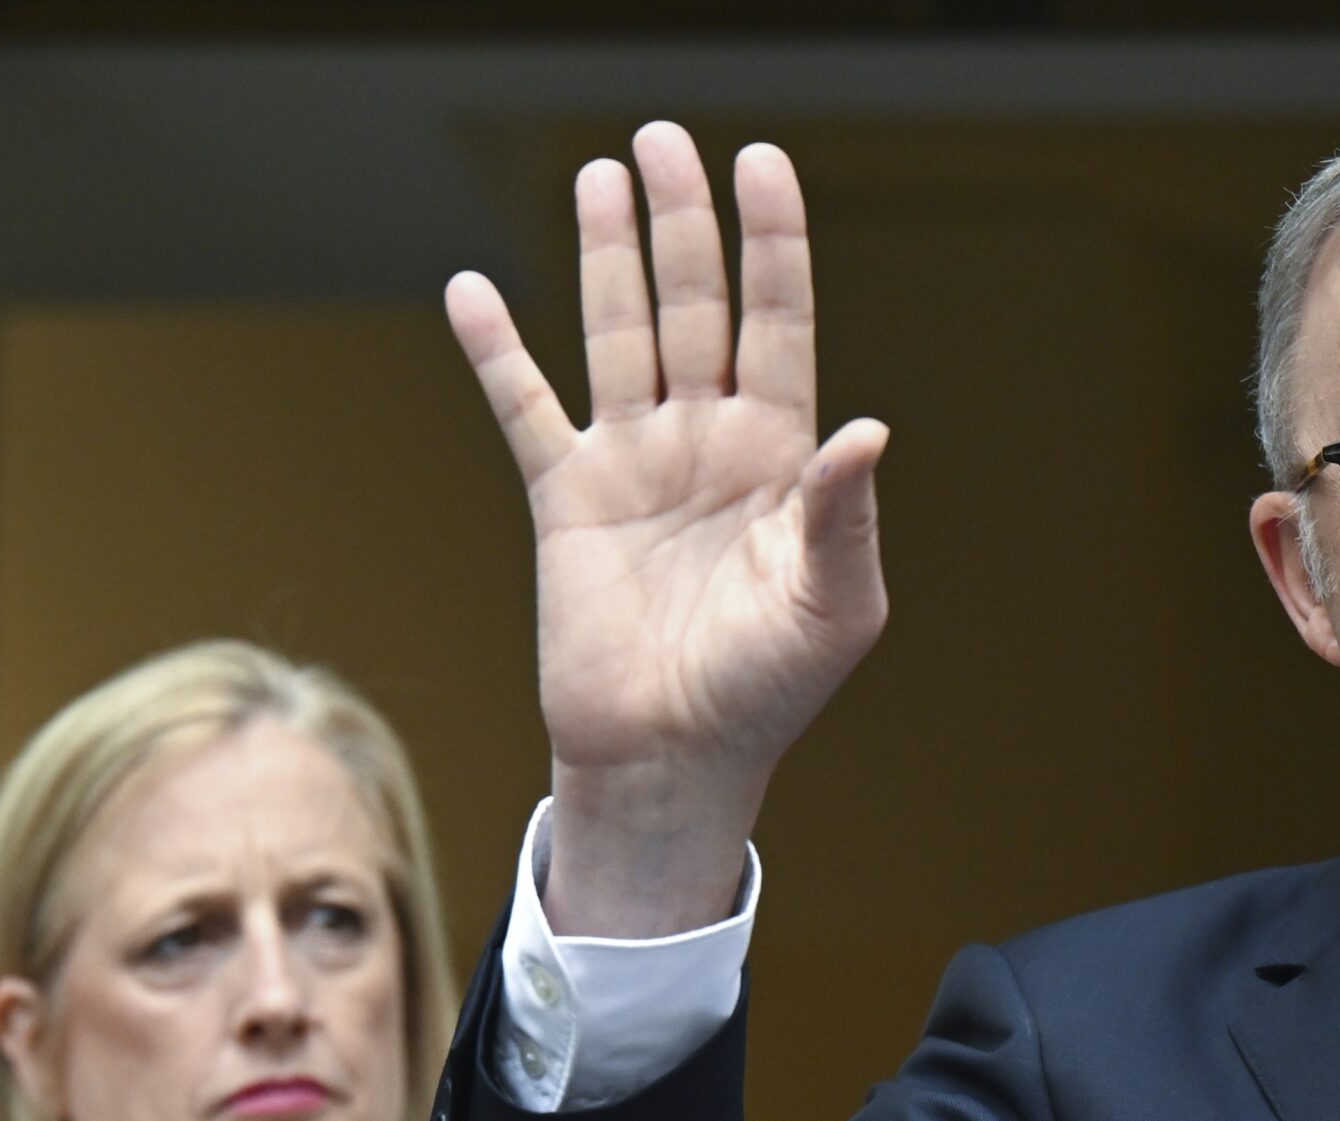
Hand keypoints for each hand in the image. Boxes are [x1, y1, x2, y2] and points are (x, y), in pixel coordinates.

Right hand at [446, 123, 886, 934]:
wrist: (674, 761)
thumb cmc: (769, 694)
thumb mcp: (834, 609)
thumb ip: (845, 516)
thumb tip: (867, 430)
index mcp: (780, 459)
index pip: (779, 326)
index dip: (772, 245)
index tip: (763, 165)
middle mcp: (707, 444)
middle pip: (694, 307)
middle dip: (684, 225)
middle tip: (666, 140)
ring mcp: (634, 465)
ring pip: (617, 335)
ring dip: (607, 257)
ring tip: (602, 173)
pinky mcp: (566, 502)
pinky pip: (526, 411)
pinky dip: (498, 353)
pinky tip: (472, 291)